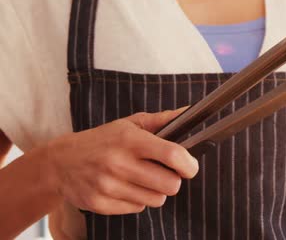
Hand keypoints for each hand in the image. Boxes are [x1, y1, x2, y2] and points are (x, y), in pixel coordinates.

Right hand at [44, 109, 198, 214]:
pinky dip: (137, 200)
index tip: (190, 166)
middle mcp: (119, 163)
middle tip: (164, 173)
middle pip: (170, 184)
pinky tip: (126, 187)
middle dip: (173, 180)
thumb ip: (162, 120)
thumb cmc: (102, 140)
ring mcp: (108, 185)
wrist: (60, 162)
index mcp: (130, 140)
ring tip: (142, 180)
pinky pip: (138, 208)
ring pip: (156, 200)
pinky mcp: (100, 203)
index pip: (172, 155)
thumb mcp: (130, 124)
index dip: (189, 164)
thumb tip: (189, 112)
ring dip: (156, 191)